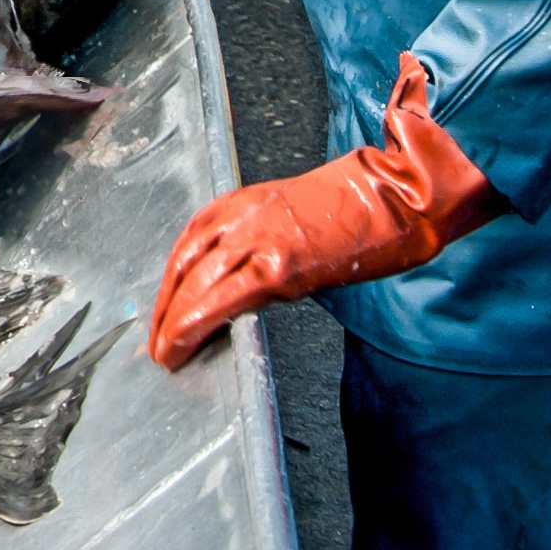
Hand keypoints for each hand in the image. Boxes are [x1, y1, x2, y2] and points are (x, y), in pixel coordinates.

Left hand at [146, 55, 503, 369]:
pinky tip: (182, 343)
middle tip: (155, 340)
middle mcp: (241, 217)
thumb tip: (240, 280)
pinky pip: (223, 298)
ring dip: (173, 322)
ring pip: (194, 283)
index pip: (187, 244)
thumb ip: (260, 241)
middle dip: (164, 307)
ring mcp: (257, 240)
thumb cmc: (354, 207)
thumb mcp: (291, 214)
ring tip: (165, 352)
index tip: (161, 308)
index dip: (169, 282)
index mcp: (241, 203)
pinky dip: (195, 321)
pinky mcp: (278, 266)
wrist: (395, 196)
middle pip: (182, 265)